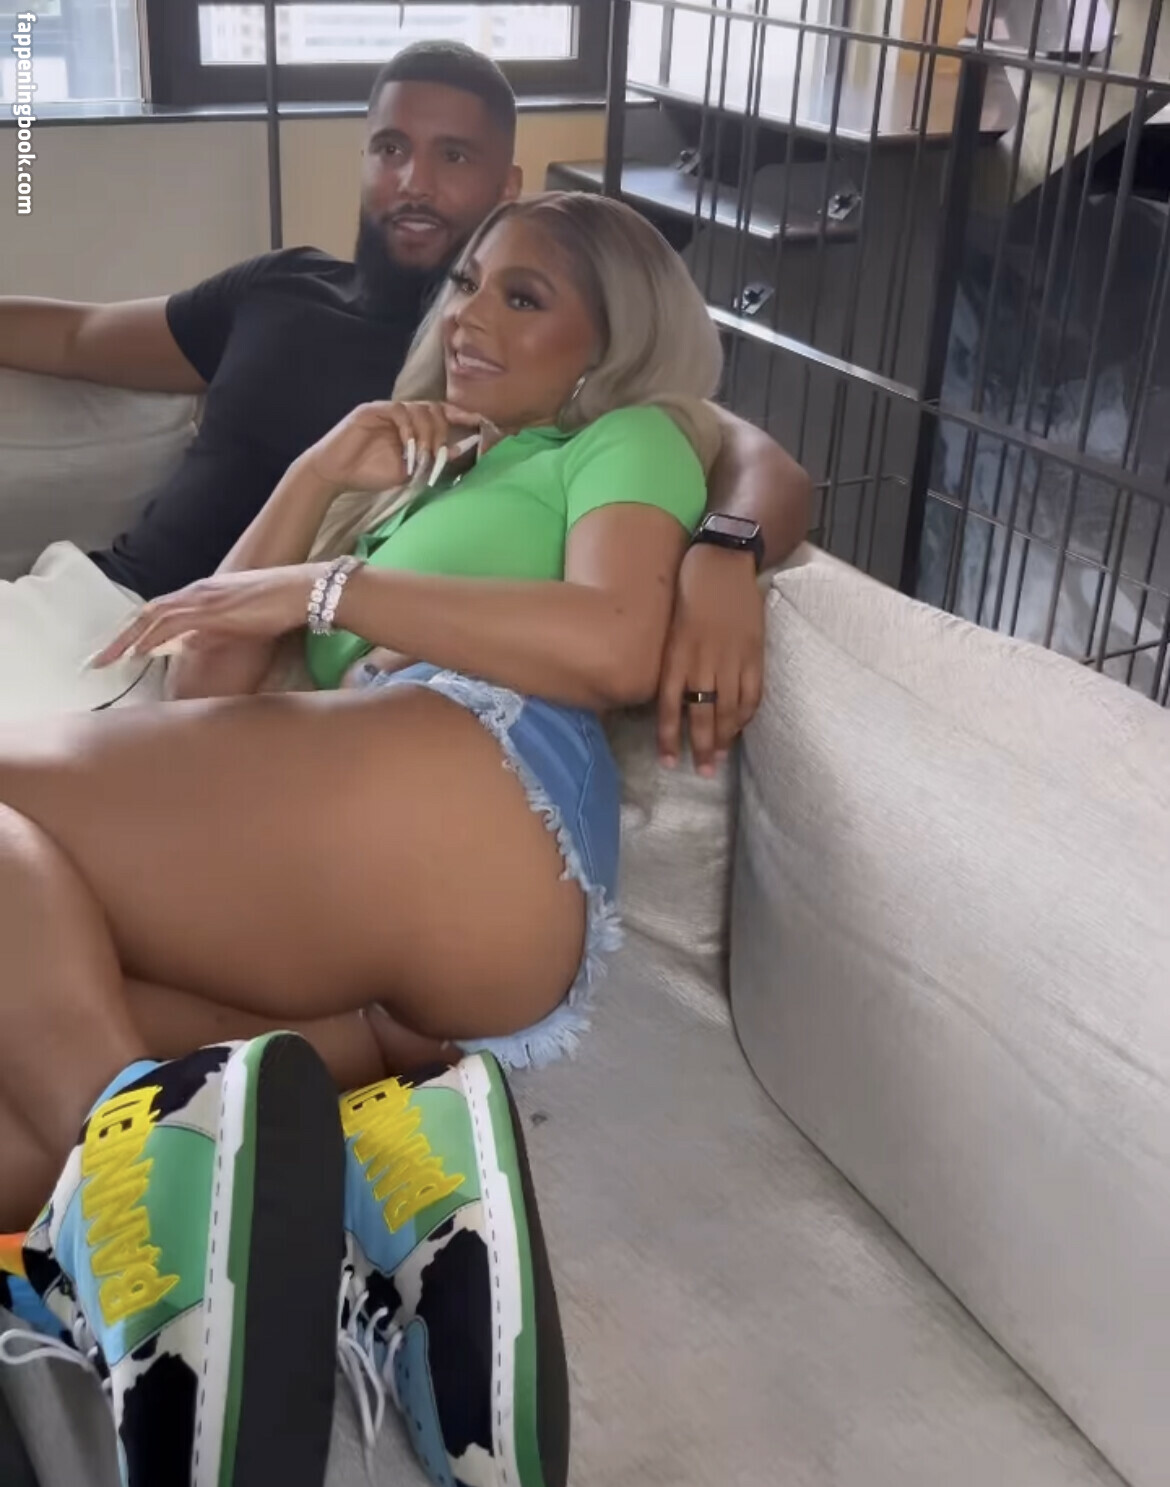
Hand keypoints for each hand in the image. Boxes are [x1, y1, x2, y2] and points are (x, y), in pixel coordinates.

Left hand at [88, 565, 324, 667]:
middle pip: (145, 613)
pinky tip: (140, 652)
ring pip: (153, 617)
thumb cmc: (275, 606)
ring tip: (109, 660)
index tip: (117, 652)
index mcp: (199, 594)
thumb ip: (209, 631)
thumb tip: (187, 645)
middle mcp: (194, 592)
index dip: (133, 631)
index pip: (156, 612)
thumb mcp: (236, 622)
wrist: (300, 590)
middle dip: (119, 638)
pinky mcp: (212, 608)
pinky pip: (173, 623)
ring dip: (127, 640)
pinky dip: (153, 637)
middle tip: (99, 661)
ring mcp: (202, 598)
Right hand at [302, 400, 483, 493]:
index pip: (441, 413)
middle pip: (435, 410)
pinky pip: (399, 412)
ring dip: (428, 434)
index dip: (460, 415)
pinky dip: (409, 430)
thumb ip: (433, 459)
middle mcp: (402, 414)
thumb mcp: (409, 471)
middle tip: (439, 455)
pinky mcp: (371, 410)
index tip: (480, 423)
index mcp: (412, 426)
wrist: (335, 475)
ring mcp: (387, 410)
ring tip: (423, 456)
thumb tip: (461, 450)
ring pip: (420, 409)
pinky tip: (408, 447)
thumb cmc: (369, 474)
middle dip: (443, 432)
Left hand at [656, 544, 764, 774]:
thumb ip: (669, 664)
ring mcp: (731, 658)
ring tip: (720, 759)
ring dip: (724, 737)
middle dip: (701, 746)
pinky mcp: (754, 652)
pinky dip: (747, 714)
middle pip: (702, 714)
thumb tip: (664, 699)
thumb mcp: (668, 630)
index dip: (669, 738)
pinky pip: (752, 692)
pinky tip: (740, 728)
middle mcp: (703, 661)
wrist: (721, 564)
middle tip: (703, 772)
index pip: (671, 707)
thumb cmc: (686, 594)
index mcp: (677, 656)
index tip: (669, 762)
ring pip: (728, 709)